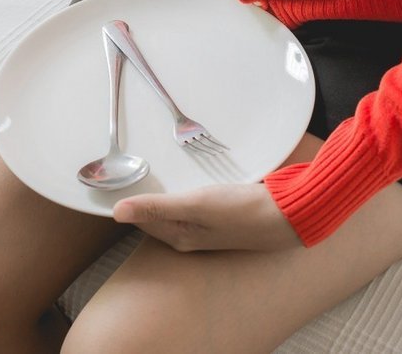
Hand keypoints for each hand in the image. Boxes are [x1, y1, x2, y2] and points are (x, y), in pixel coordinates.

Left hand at [112, 183, 301, 251]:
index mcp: (177, 237)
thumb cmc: (241, 211)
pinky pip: (191, 204)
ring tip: (151, 167)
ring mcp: (206, 227)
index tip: (115, 174)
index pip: (140, 218)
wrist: (287, 216)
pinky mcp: (221, 216)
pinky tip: (186, 176)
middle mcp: (189, 236)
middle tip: (129, 165)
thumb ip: (157, 207)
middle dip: (142, 195)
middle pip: (155, 215)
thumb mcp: (195, 205)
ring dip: (163, 191)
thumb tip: (115, 212)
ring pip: (173, 209)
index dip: (127, 199)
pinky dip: (183, 190)